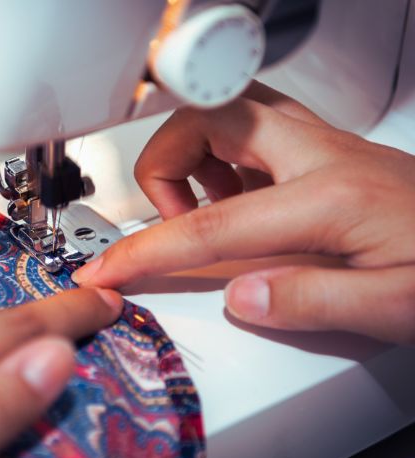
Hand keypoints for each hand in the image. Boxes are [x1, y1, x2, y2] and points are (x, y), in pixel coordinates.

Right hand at [72, 82, 414, 342]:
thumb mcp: (397, 309)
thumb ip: (310, 304)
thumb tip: (238, 296)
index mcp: (330, 198)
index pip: (210, 225)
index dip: (148, 250)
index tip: (110, 268)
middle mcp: (320, 154)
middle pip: (206, 117)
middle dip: (163, 162)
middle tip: (169, 216)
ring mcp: (323, 144)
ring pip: (226, 110)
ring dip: (194, 155)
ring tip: (205, 210)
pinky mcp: (325, 149)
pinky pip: (250, 129)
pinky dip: (223, 161)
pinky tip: (243, 205)